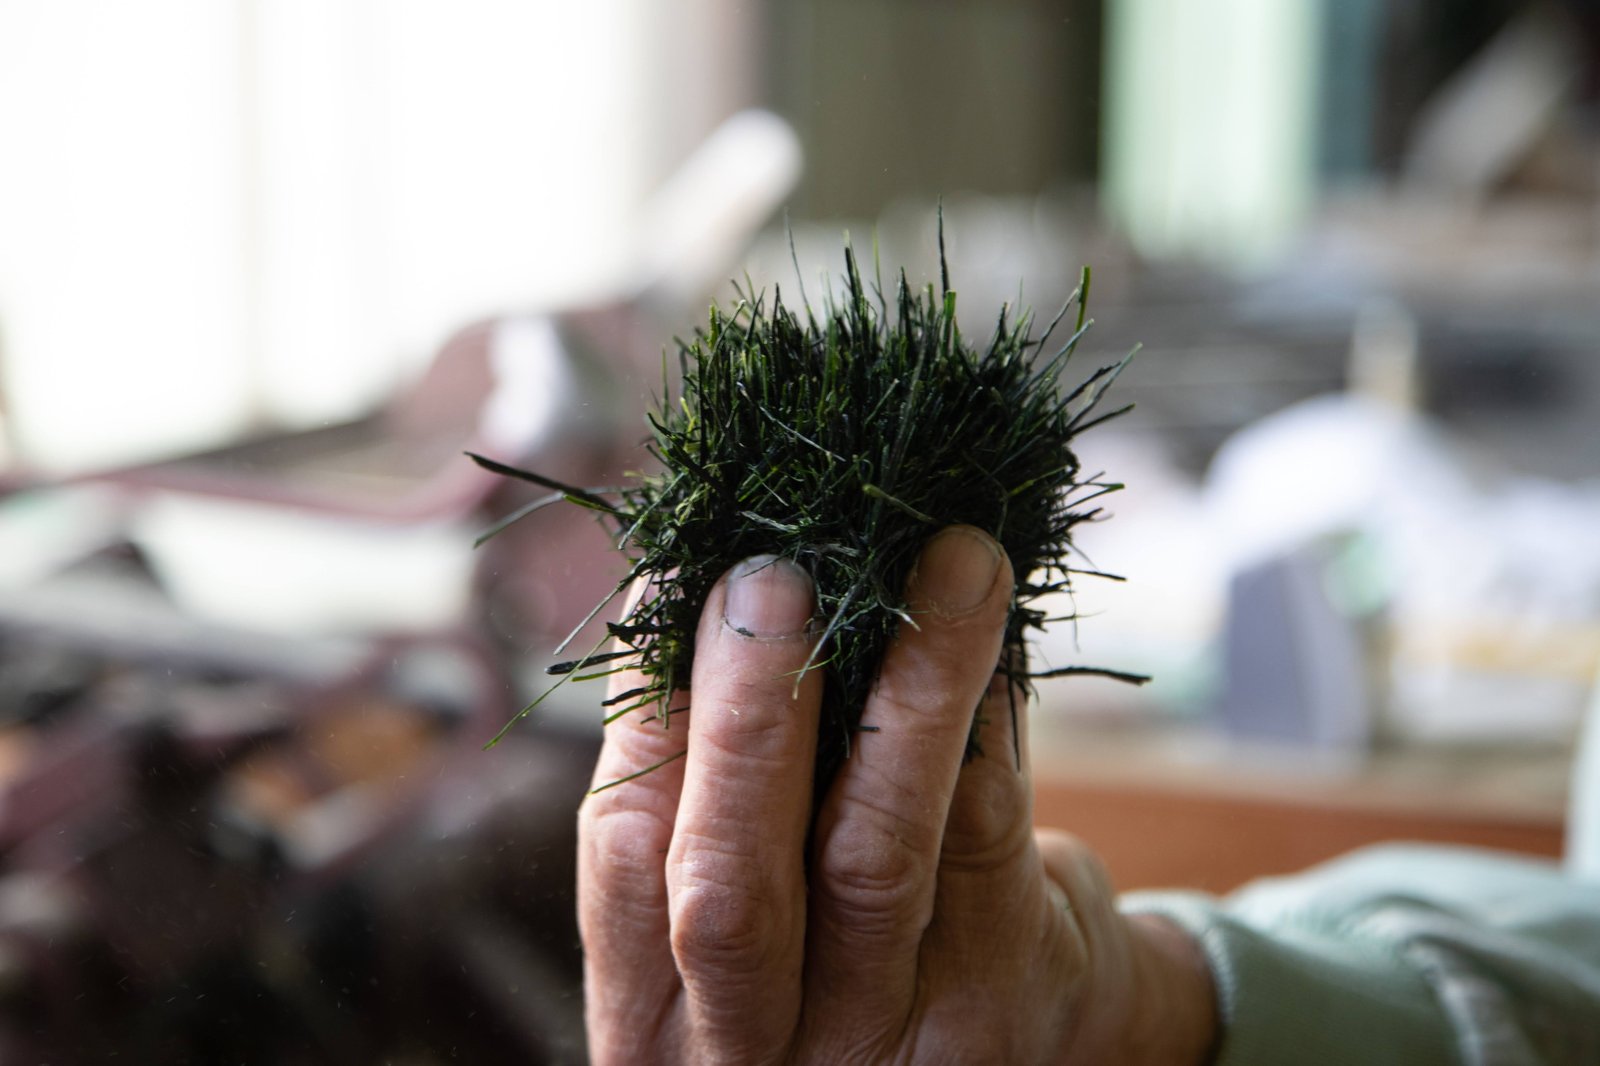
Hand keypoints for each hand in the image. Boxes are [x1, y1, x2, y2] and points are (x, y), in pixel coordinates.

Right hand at [578, 526, 1217, 1063]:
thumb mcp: (752, 900)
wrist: (1029, 1045)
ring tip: (944, 565)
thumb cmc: (849, 939)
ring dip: (907, 690)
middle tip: (772, 576)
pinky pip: (982, 833)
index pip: (625, 860)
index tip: (675, 581)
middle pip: (728, 889)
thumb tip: (710, 577)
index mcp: (658, 1017)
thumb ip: (712, 787)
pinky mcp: (997, 1002)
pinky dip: (983, 715)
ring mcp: (882, 1042)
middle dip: (745, 717)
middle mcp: (755, 1049)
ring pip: (874, 853)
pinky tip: (990, 629)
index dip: (649, 711)